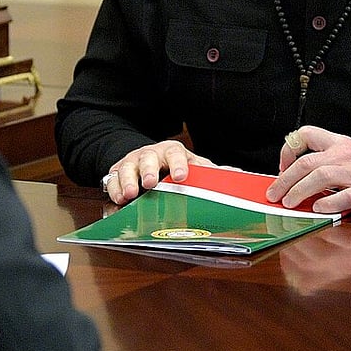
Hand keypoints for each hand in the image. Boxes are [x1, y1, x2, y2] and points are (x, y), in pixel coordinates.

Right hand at [101, 140, 216, 203]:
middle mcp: (151, 154)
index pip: (175, 153)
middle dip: (149, 169)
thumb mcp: (194, 166)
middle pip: (148, 157)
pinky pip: (112, 179)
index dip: (178, 164)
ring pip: (127, 167)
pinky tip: (118, 198)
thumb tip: (238, 174)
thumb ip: (212, 172)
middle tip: (150, 183)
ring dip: (128, 180)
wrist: (149, 160)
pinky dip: (114, 189)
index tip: (181, 177)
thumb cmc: (174, 166)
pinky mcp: (117, 173)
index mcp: (172, 152)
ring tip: (130, 194)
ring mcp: (132, 163)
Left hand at [266, 125, 350, 215]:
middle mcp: (346, 154)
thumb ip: (327, 161)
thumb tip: (294, 177)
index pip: (305, 134)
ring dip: (299, 191)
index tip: (281, 168)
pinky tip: (319, 209)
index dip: (288, 150)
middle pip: (306, 161)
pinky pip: (344, 195)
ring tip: (290, 204)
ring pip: (319, 176)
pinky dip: (328, 202)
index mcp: (340, 143)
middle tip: (274, 194)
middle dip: (285, 180)